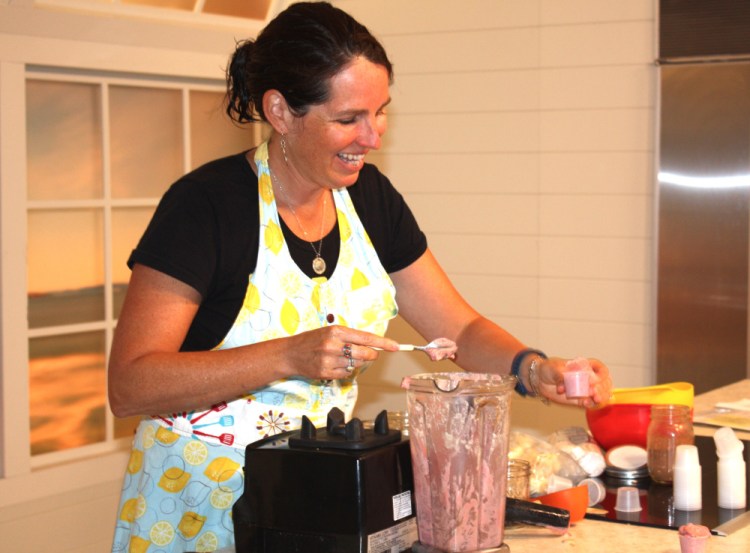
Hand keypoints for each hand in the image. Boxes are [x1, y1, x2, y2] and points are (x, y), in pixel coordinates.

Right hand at [283, 325, 398, 379]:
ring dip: (355, 362)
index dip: (383, 343)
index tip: (395, 346)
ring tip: (342, 357)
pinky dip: (345, 371)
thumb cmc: (311, 340)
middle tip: (371, 354)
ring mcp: (330, 360)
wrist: (289, 353)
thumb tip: (371, 344)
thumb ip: (349, 337)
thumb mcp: (329, 331)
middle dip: (371, 355)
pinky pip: (346, 374)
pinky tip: (334, 365)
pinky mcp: (326, 372)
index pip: (366, 338)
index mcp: (337, 331)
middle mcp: (334, 345)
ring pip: (356, 365)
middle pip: (365, 354)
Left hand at [536, 356, 612, 407]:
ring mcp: (585, 390)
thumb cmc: (549, 368)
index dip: (602, 374)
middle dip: (603, 388)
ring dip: (601, 397)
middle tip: (594, 392)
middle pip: (605, 383)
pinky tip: (586, 404)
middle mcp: (589, 378)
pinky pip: (590, 403)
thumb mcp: (552, 368)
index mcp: (585, 366)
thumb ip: (559, 376)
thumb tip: (563, 387)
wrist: (540, 379)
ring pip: (601, 395)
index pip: (601, 369)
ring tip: (595, 399)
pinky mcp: (580, 400)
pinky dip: (591, 404)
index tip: (594, 379)